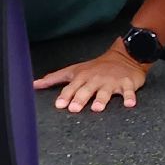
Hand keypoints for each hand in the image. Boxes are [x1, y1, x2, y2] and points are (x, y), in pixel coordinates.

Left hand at [33, 44, 147, 112]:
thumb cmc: (96, 67)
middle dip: (80, 99)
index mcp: (83, 77)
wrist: (124, 56)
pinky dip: (130, 97)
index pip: (71, 88)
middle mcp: (96, 79)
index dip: (65, 96)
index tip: (60, 105)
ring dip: (101, 99)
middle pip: (86, 90)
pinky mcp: (127, 83)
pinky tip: (129, 104)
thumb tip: (34, 84)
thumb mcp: (74, 70)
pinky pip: (129, 91)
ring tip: (97, 108)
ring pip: (106, 92)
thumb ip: (55, 78)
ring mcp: (112, 81)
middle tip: (75, 108)